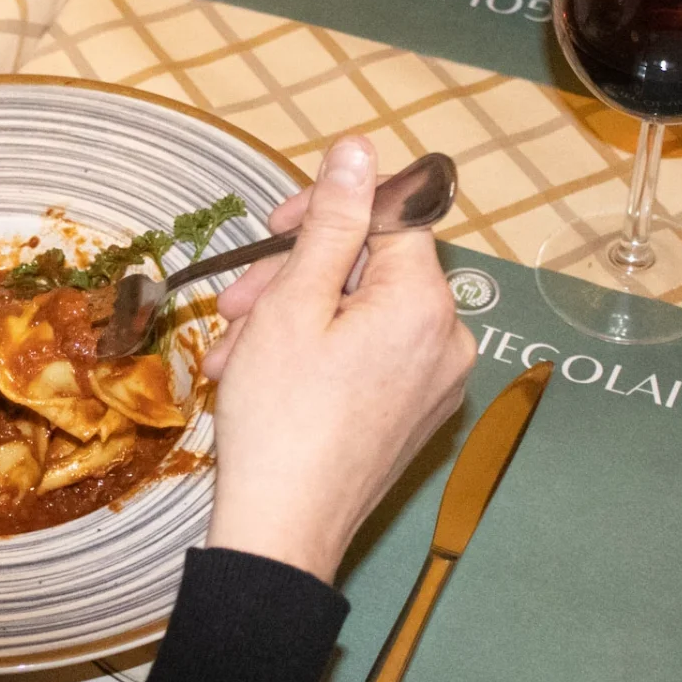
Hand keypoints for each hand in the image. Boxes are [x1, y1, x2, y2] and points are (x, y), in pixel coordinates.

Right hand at [201, 136, 474, 584]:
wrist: (283, 530)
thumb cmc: (281, 418)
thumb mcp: (294, 303)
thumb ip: (330, 222)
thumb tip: (358, 151)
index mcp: (426, 304)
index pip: (392, 216)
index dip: (328, 210)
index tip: (272, 230)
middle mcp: (448, 340)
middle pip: (372, 268)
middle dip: (297, 275)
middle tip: (235, 305)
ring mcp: (435, 384)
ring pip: (361, 315)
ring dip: (293, 319)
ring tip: (233, 354)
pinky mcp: (414, 416)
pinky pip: (367, 358)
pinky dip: (315, 355)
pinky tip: (258, 378)